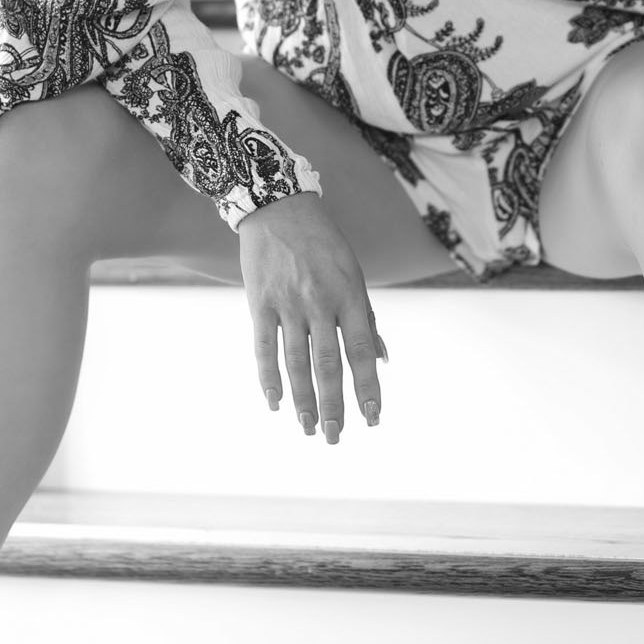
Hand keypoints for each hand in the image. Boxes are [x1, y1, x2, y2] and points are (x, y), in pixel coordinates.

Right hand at [238, 192, 385, 443]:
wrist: (279, 206)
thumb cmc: (324, 244)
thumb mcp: (353, 273)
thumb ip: (366, 317)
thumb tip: (383, 359)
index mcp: (350, 295)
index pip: (362, 351)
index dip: (368, 387)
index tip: (373, 418)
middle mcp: (320, 302)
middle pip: (329, 363)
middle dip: (334, 404)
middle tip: (335, 437)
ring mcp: (287, 303)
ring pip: (296, 362)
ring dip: (303, 400)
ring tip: (309, 428)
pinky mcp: (259, 302)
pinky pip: (264, 347)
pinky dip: (268, 378)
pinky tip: (274, 403)